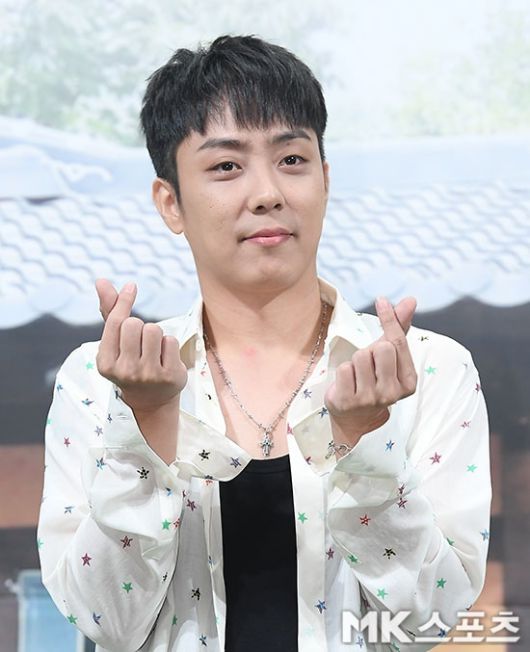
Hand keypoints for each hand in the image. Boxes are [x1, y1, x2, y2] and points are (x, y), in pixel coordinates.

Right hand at [95, 279, 187, 413]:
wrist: (151, 401)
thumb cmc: (130, 363)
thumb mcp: (115, 343)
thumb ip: (109, 312)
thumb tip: (101, 281)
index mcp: (105, 363)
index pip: (115, 323)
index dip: (124, 301)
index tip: (132, 287)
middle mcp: (125, 371)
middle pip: (135, 324)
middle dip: (140, 327)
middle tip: (140, 344)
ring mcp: (148, 375)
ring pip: (154, 330)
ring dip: (156, 335)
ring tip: (153, 350)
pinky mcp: (170, 376)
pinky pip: (171, 341)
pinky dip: (169, 345)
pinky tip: (164, 359)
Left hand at [324, 296, 417, 444]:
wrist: (354, 419)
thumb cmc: (374, 380)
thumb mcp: (389, 357)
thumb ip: (399, 330)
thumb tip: (410, 300)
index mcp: (408, 382)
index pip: (398, 342)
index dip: (389, 319)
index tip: (381, 300)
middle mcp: (392, 393)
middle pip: (380, 348)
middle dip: (370, 350)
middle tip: (369, 366)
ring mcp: (370, 400)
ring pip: (360, 357)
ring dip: (355, 361)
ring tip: (357, 376)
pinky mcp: (348, 402)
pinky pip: (343, 369)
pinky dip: (342, 372)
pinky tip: (347, 384)